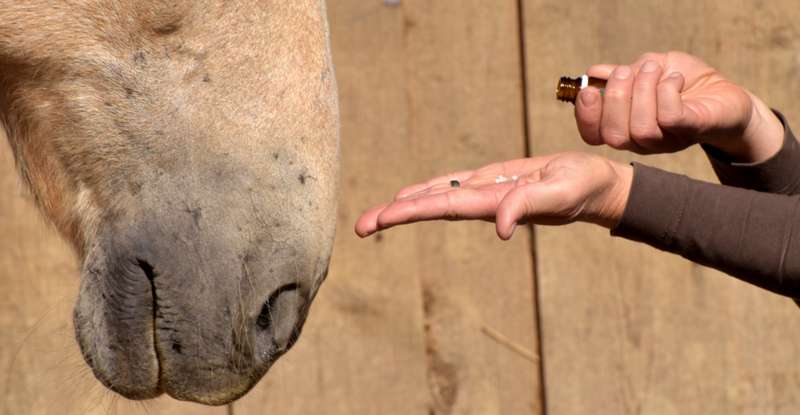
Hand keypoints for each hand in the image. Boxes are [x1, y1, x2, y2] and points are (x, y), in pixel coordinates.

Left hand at [355, 152, 632, 238]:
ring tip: (374, 217)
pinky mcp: (494, 180)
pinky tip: (412, 195)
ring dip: (406, 205)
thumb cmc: (582, 188)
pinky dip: (430, 189)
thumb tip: (500, 229)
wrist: (595, 185)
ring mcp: (486, 192)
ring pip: (439, 196)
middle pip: (431, 205)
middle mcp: (483, 201)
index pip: (442, 206)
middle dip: (395, 215)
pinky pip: (455, 185)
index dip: (410, 211)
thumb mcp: (560, 193)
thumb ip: (529, 205)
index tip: (380, 220)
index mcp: (492, 204)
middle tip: (360, 227)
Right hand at [576, 51, 783, 161]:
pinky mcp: (691, 130)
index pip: (593, 135)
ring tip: (654, 69)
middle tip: (627, 71)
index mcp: (624, 126)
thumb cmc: (683, 82)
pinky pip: (669, 118)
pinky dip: (666, 92)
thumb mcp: (646, 70)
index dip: (586, 116)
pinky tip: (674, 79)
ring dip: (643, 90)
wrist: (725, 94)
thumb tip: (593, 73)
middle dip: (615, 99)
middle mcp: (642, 140)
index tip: (588, 90)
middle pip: (614, 135)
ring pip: (641, 128)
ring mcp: (667, 140)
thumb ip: (620, 74)